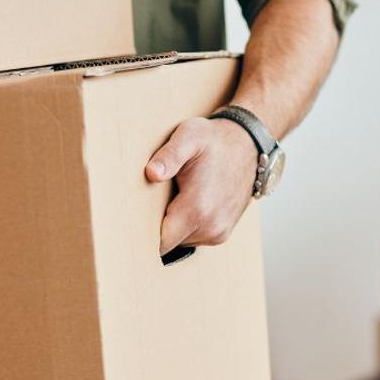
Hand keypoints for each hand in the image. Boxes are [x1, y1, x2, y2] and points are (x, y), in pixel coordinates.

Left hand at [145, 117, 258, 254]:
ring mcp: (218, 233)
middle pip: (168, 243)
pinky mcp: (221, 234)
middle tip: (151, 201)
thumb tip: (152, 172)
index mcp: (197, 208)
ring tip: (173, 198)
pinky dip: (186, 226)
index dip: (142, 233)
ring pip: (180, 241)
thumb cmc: (215, 140)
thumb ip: (169, 155)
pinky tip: (186, 203)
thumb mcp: (190, 136)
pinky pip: (193, 238)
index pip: (160, 242)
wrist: (248, 146)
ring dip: (172, 226)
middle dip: (156, 227)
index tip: (131, 220)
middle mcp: (210, 227)